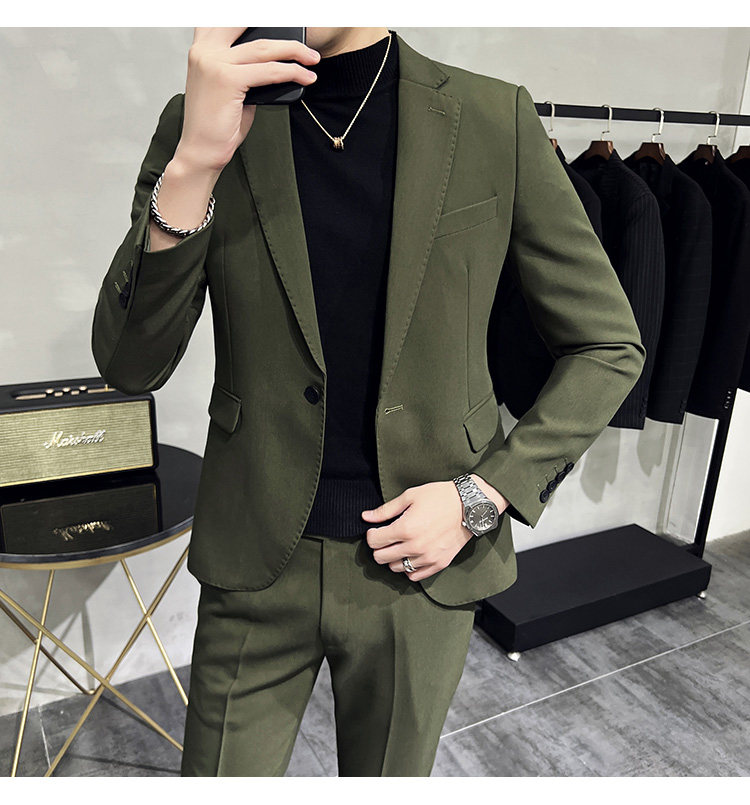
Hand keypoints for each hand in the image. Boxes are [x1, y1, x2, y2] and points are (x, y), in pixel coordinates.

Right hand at [176, 28, 321, 172]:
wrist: (201, 151)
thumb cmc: (215, 124)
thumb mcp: (228, 88)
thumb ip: (243, 69)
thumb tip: (271, 63)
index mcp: (201, 49)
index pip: (226, 20)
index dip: (251, 17)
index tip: (277, 19)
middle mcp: (204, 51)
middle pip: (249, 26)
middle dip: (280, 30)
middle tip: (304, 39)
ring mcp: (214, 63)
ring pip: (264, 48)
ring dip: (294, 51)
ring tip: (312, 59)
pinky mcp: (227, 80)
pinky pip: (269, 71)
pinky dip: (291, 72)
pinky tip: (306, 77)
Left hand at [361, 474, 508, 581]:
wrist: (469, 506)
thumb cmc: (440, 497)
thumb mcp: (410, 496)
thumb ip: (386, 510)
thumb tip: (366, 517)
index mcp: (405, 529)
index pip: (374, 541)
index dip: (371, 534)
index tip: (376, 529)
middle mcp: (415, 547)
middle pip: (381, 558)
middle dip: (378, 548)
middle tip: (385, 538)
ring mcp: (427, 558)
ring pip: (396, 568)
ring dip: (393, 558)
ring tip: (399, 546)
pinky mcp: (439, 564)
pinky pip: (415, 576)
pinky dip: (408, 568)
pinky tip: (411, 556)